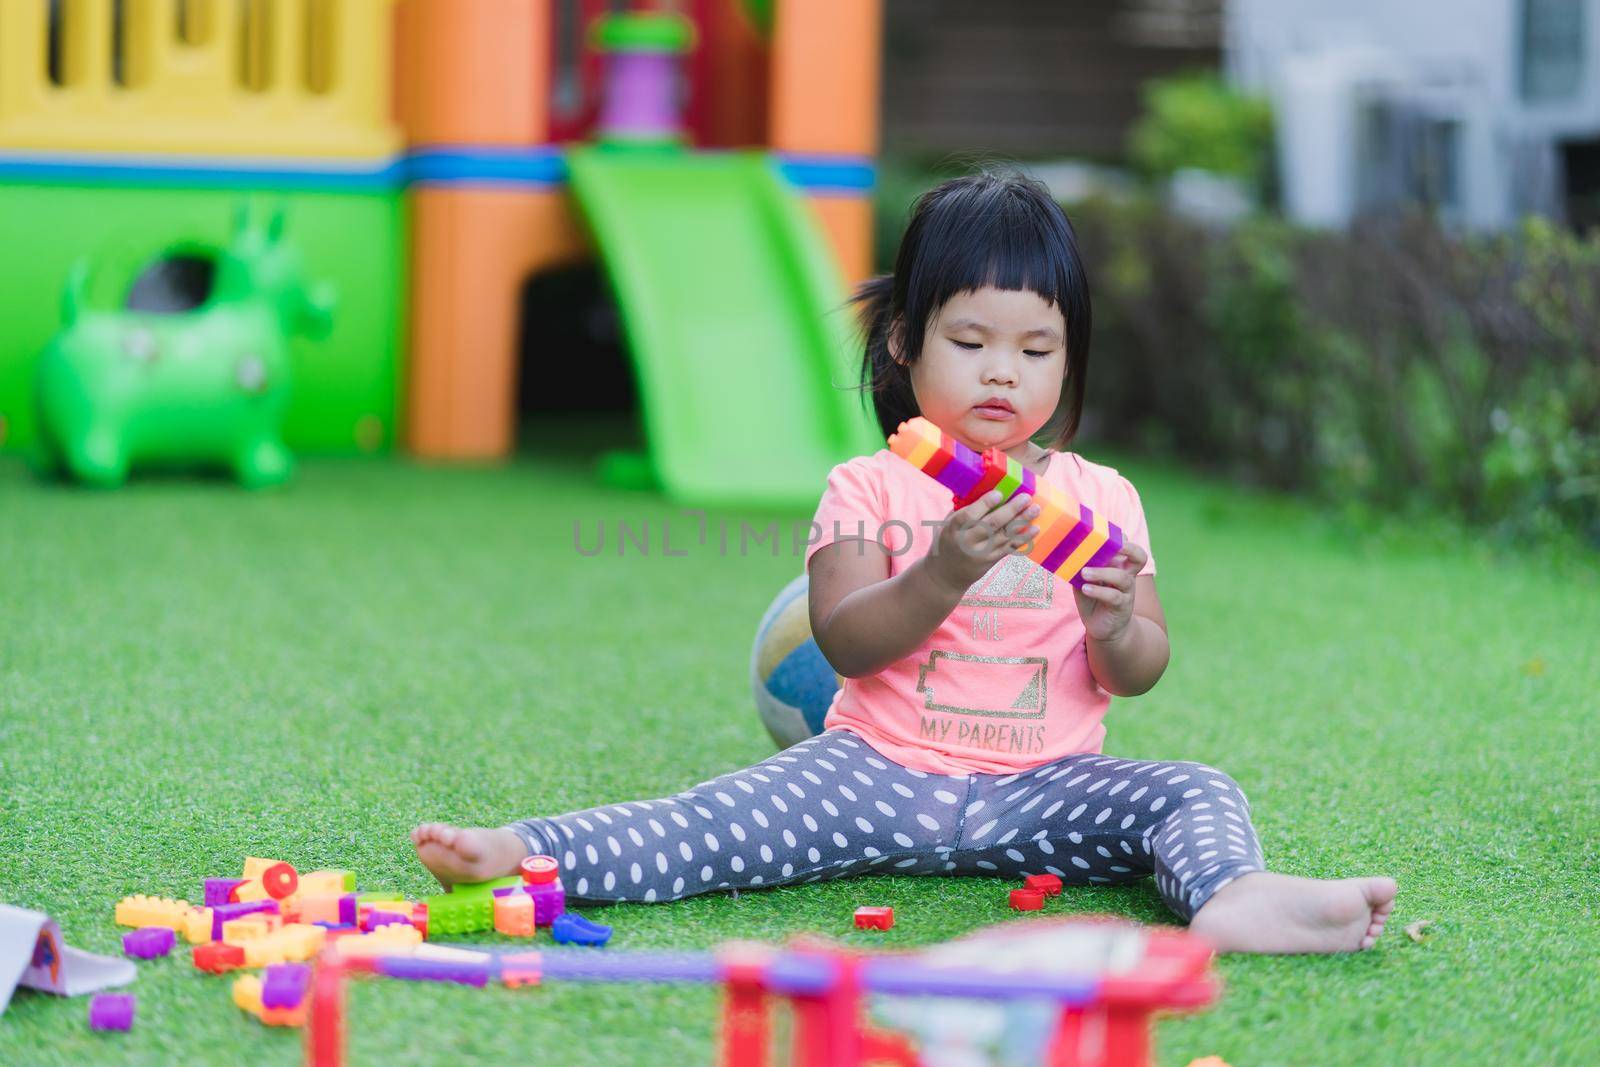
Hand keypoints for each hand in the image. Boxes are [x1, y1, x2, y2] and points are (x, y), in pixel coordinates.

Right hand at [925, 489, 1040, 594]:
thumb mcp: (947, 525)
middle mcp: (967, 541)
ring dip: (1022, 521)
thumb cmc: (948, 542)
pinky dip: (1023, 537)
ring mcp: (981, 553)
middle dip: (1011, 510)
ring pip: (1005, 535)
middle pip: (991, 524)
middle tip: (1026, 497)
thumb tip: (983, 487)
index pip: (969, 516)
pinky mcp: (992, 560)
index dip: (984, 504)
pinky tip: (1034, 528)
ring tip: (1035, 508)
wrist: (947, 574)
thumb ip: (963, 510)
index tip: (999, 493)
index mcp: (953, 529)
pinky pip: (1010, 547)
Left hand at [1072, 542, 1148, 643]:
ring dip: (1103, 572)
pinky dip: (1099, 591)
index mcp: (1119, 565)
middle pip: (1138, 557)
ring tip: (1084, 572)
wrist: (1103, 628)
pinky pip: (1114, 596)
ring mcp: (1126, 592)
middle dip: (1127, 548)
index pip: (1127, 546)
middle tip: (1110, 544)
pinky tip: (1086, 589)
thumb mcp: (1085, 581)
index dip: (1121, 538)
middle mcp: (1126, 576)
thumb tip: (1064, 552)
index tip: (1102, 531)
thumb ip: (1080, 567)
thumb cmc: (1093, 599)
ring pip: (1122, 577)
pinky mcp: (1122, 607)